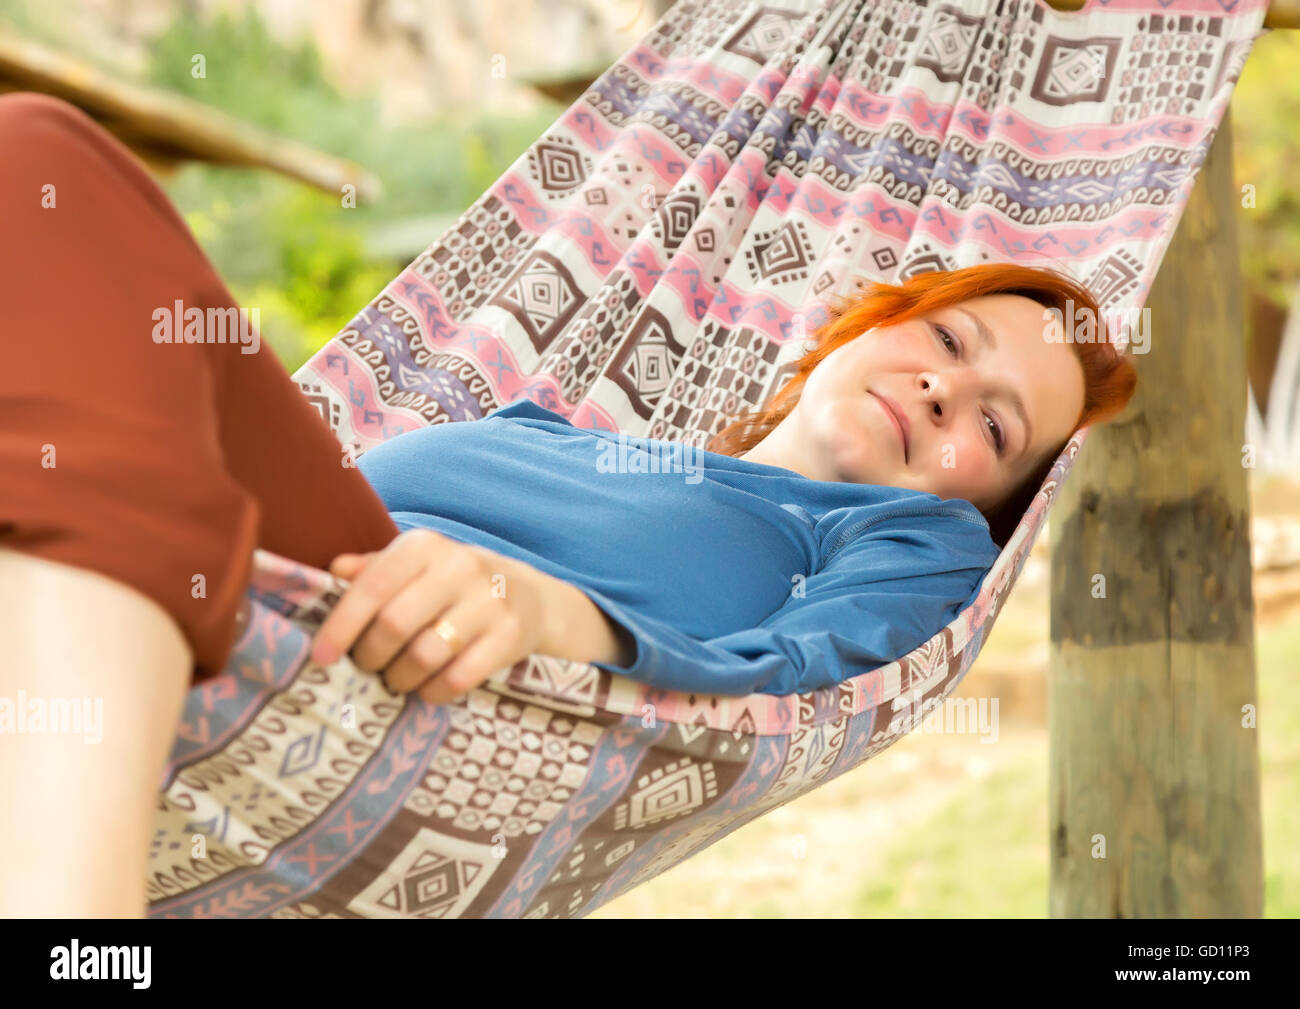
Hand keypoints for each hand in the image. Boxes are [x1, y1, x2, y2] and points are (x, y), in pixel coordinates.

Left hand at [310, 529, 557, 704]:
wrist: (528, 598)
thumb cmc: (451, 585)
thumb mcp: (414, 566)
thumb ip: (373, 569)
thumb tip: (333, 571)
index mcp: (425, 546)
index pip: (372, 587)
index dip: (341, 625)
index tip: (322, 656)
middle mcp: (459, 567)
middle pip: (394, 625)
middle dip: (370, 656)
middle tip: (368, 667)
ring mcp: (489, 602)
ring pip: (424, 656)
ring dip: (400, 678)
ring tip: (397, 679)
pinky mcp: (509, 636)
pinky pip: (457, 678)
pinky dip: (433, 692)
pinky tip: (429, 688)